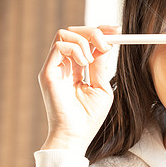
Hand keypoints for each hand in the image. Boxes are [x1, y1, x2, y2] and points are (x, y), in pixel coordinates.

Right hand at [38, 25, 119, 153]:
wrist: (76, 136)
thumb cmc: (89, 117)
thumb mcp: (101, 87)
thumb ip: (100, 65)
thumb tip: (105, 45)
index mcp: (76, 69)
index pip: (85, 41)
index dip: (100, 32)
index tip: (117, 30)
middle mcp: (63, 66)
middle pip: (74, 32)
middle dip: (94, 31)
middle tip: (109, 41)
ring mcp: (54, 68)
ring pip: (65, 34)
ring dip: (85, 41)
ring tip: (92, 61)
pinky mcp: (47, 72)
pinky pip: (58, 45)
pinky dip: (75, 48)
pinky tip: (84, 63)